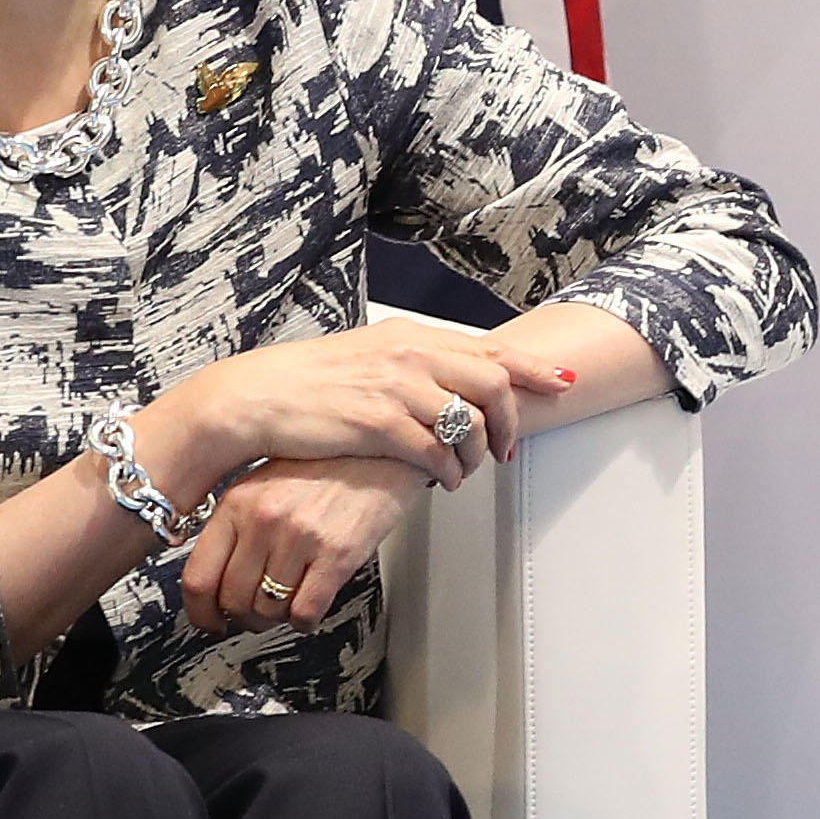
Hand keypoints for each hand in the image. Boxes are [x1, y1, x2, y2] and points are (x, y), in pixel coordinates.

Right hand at [145, 329, 576, 496]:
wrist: (257, 397)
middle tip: (506, 451)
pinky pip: (435, 452)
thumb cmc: (311, 382)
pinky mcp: (378, 423)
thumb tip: (454, 378)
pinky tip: (442, 481)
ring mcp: (395, 388)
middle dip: (510, 423)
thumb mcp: (370, 357)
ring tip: (466, 471)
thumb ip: (415, 363)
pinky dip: (448, 471)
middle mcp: (410, 355)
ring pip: (468, 423)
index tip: (562, 384)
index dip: (531, 369)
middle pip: (493, 385)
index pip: (489, 349)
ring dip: (476, 455)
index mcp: (411, 337)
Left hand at [178, 457, 421, 636]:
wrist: (383, 448)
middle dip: (245, 618)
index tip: (210, 621)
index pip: (198, 577)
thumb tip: (220, 575)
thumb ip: (237, 525)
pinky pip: (305, 612)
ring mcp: (299, 537)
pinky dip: (305, 620)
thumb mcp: (265, 481)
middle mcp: (264, 519)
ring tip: (289, 604)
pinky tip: (311, 607)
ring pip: (269, 610)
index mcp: (237, 502)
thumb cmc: (328, 463)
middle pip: (233, 600)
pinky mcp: (337, 553)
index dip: (201, 612)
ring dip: (278, 618)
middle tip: (257, 616)